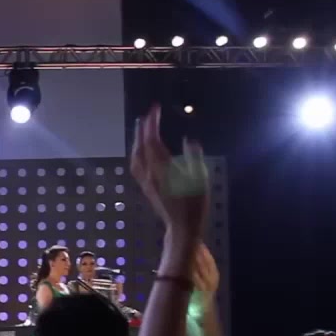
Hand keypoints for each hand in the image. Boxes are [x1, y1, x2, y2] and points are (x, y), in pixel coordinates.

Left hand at [130, 104, 208, 239]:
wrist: (182, 227)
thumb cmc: (194, 203)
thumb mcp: (200, 178)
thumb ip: (194, 157)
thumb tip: (189, 140)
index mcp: (161, 168)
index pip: (152, 139)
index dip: (152, 123)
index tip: (155, 109)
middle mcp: (149, 173)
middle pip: (140, 146)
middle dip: (142, 128)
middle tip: (148, 115)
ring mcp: (145, 181)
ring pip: (135, 156)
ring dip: (137, 140)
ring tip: (143, 129)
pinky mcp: (146, 187)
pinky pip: (136, 164)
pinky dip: (137, 151)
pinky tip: (142, 150)